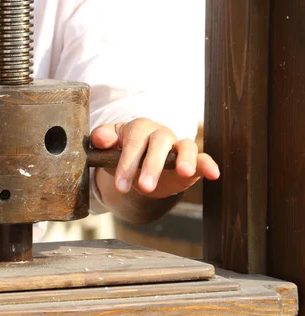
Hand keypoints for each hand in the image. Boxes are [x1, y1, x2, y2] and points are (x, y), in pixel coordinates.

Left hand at [91, 118, 219, 198]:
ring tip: (183, 172)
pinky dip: (209, 164)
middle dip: (152, 165)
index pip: (134, 141)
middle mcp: (160, 134)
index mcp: (138, 128)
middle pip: (160, 142)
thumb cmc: (120, 153)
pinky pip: (203, 158)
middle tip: (145, 187)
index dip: (127, 163)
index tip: (121, 186)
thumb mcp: (107, 148)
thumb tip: (101, 138)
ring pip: (185, 146)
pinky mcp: (192, 160)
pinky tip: (214, 174)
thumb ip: (102, 140)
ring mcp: (177, 146)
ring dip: (185, 159)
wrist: (136, 167)